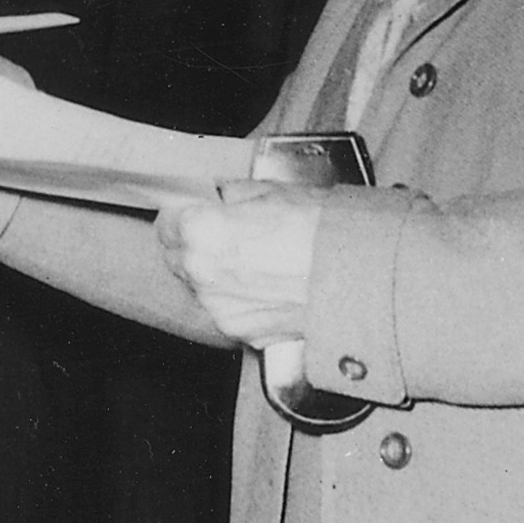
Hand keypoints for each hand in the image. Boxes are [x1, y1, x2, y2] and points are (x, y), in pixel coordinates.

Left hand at [155, 181, 319, 345]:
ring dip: (216, 275)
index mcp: (200, 231)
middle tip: (225, 236)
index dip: (182, 216)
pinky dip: (240, 300)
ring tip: (256, 262)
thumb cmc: (321, 229)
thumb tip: (221, 197)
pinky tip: (268, 285)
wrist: (357, 274)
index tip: (194, 214)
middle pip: (176, 257)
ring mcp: (219, 307)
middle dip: (193, 246)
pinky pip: (227, 311)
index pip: (166, 223)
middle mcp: (201, 273)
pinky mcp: (240, 332)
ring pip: (200, 287)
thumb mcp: (270, 190)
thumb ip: (231, 195)